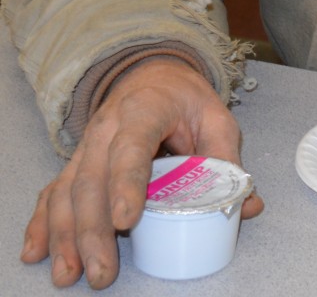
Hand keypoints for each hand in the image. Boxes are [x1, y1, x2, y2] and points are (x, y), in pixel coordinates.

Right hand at [20, 57, 263, 289]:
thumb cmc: (186, 101)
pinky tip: (36, 252)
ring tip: (69, 274)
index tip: (124, 220)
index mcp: (145, 110)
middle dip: (92, 230)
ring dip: (65, 235)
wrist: (152, 75)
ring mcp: (86, 145)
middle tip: (102, 271)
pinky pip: (53, 192)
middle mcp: (107, 127)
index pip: (132, 147)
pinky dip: (43, 223)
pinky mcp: (77, 162)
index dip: (126, 183)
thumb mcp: (215, 119)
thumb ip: (228, 161)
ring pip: (68, 191)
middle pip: (93, 179)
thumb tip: (247, 207)